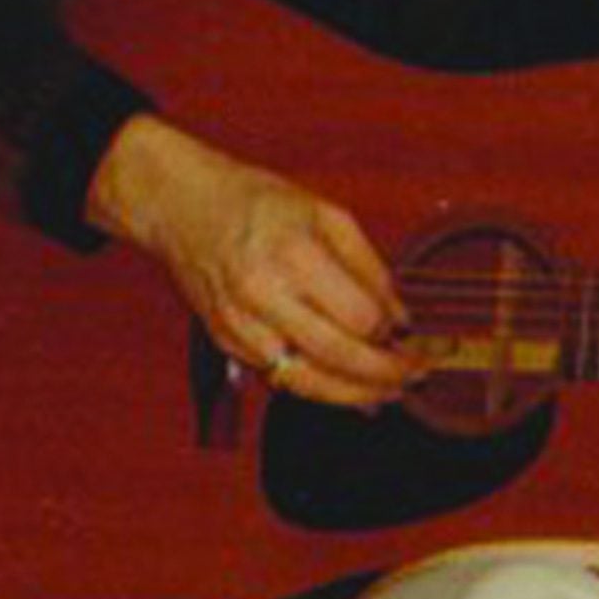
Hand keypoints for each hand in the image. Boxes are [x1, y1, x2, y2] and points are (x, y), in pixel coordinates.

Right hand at [86, 115, 418, 408]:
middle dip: (385, 373)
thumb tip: (400, 317)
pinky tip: (349, 391)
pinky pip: (281, 380)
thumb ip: (368, 267)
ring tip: (390, 393)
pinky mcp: (228, 343)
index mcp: (293, 256)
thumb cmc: (257, 204)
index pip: (359, 315)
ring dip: (355, 395)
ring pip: (308, 382)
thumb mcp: (325, 214)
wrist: (183, 207)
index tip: (409, 332)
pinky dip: (319, 390)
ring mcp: (241, 326)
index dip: (391, 330)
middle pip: (338, 355)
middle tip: (415, 374)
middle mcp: (263, 296)